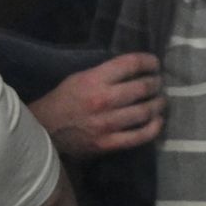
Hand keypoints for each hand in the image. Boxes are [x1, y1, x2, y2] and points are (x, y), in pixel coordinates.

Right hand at [31, 52, 164, 158]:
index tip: (155, 63)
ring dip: (158, 104)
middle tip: (158, 83)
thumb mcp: (80, 77)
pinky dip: (154, 127)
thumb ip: (106, 73)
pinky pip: (140, 136)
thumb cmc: (63, 100)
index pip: (131, 64)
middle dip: (156, 83)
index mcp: (94, 79)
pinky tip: (158, 121)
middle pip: (143, 87)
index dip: (149, 62)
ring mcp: (107, 124)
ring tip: (160, 100)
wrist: (45, 130)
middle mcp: (103, 100)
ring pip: (145, 111)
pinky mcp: (108, 143)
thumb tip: (135, 68)